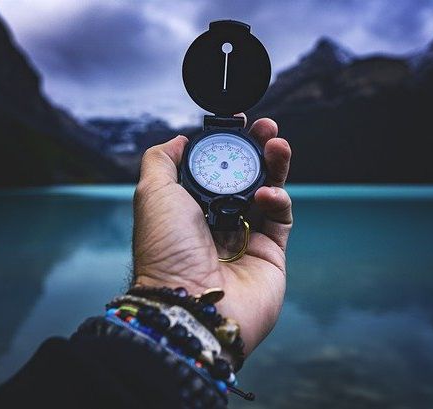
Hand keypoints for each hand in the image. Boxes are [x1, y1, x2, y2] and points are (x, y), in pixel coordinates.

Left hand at [132, 117, 291, 360]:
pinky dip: (278, 199)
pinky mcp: (270, 253)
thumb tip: (178, 140)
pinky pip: (280, 218)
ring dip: (275, 165)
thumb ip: (161, 161)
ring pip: (268, 192)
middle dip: (258, 149)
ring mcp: (245, 237)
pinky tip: (267, 195)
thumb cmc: (166, 252)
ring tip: (278, 144)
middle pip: (245, 176)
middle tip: (267, 127)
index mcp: (189, 207)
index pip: (215, 168)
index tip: (239, 123)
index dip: (228, 144)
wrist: (190, 305)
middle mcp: (217, 221)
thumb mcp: (152, 194)